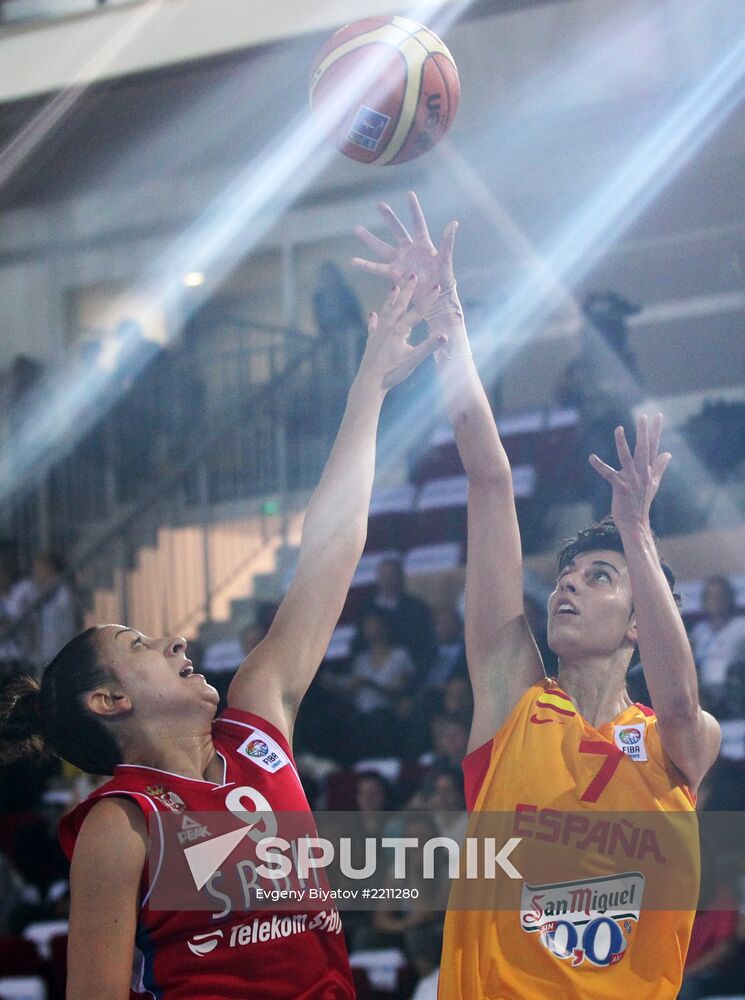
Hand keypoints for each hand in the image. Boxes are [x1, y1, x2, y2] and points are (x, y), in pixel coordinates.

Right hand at [351, 191, 457, 310]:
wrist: (436, 298)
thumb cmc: (443, 279)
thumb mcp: (445, 260)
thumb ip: (447, 242)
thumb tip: (453, 223)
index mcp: (423, 244)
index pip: (418, 223)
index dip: (414, 209)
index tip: (409, 194)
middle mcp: (409, 250)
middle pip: (397, 230)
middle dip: (389, 217)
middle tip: (379, 204)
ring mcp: (400, 261)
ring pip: (382, 247)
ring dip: (370, 239)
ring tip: (357, 229)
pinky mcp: (393, 274)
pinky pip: (377, 268)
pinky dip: (365, 265)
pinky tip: (353, 261)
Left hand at [357, 274, 445, 391]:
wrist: (369, 382)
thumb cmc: (392, 372)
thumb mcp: (413, 360)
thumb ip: (428, 347)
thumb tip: (445, 336)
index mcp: (400, 331)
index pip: (418, 312)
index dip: (428, 299)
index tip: (437, 286)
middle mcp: (388, 327)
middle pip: (399, 305)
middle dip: (407, 289)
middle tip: (412, 274)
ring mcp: (378, 333)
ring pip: (386, 311)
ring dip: (391, 299)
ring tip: (394, 287)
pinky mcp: (371, 341)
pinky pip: (374, 326)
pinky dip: (374, 319)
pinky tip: (372, 314)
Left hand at [589, 414, 670, 529]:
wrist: (636, 523)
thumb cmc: (642, 502)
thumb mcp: (653, 483)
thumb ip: (659, 467)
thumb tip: (668, 453)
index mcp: (648, 470)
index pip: (654, 446)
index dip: (655, 431)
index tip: (658, 415)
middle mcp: (642, 473)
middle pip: (644, 449)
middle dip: (644, 433)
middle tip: (644, 416)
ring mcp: (632, 480)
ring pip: (627, 458)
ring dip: (623, 444)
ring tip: (619, 429)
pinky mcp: (621, 488)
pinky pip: (609, 474)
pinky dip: (600, 466)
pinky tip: (591, 457)